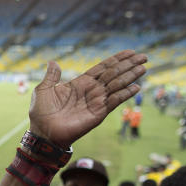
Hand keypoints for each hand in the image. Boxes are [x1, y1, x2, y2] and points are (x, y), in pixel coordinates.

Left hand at [28, 51, 146, 147]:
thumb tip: (53, 62)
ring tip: (143, 67)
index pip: (102, 68)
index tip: (130, 52)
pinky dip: (125, 94)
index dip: (116, 59)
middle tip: (144, 56)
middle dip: (129, 65)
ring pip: (117, 85)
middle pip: (114, 74)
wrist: (43, 133)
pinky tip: (137, 86)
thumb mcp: (44, 90)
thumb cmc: (41, 114)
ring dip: (130, 76)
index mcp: (80, 83)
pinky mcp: (98, 113)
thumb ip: (51, 76)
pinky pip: (114, 101)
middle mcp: (91, 91)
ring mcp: (96, 102)